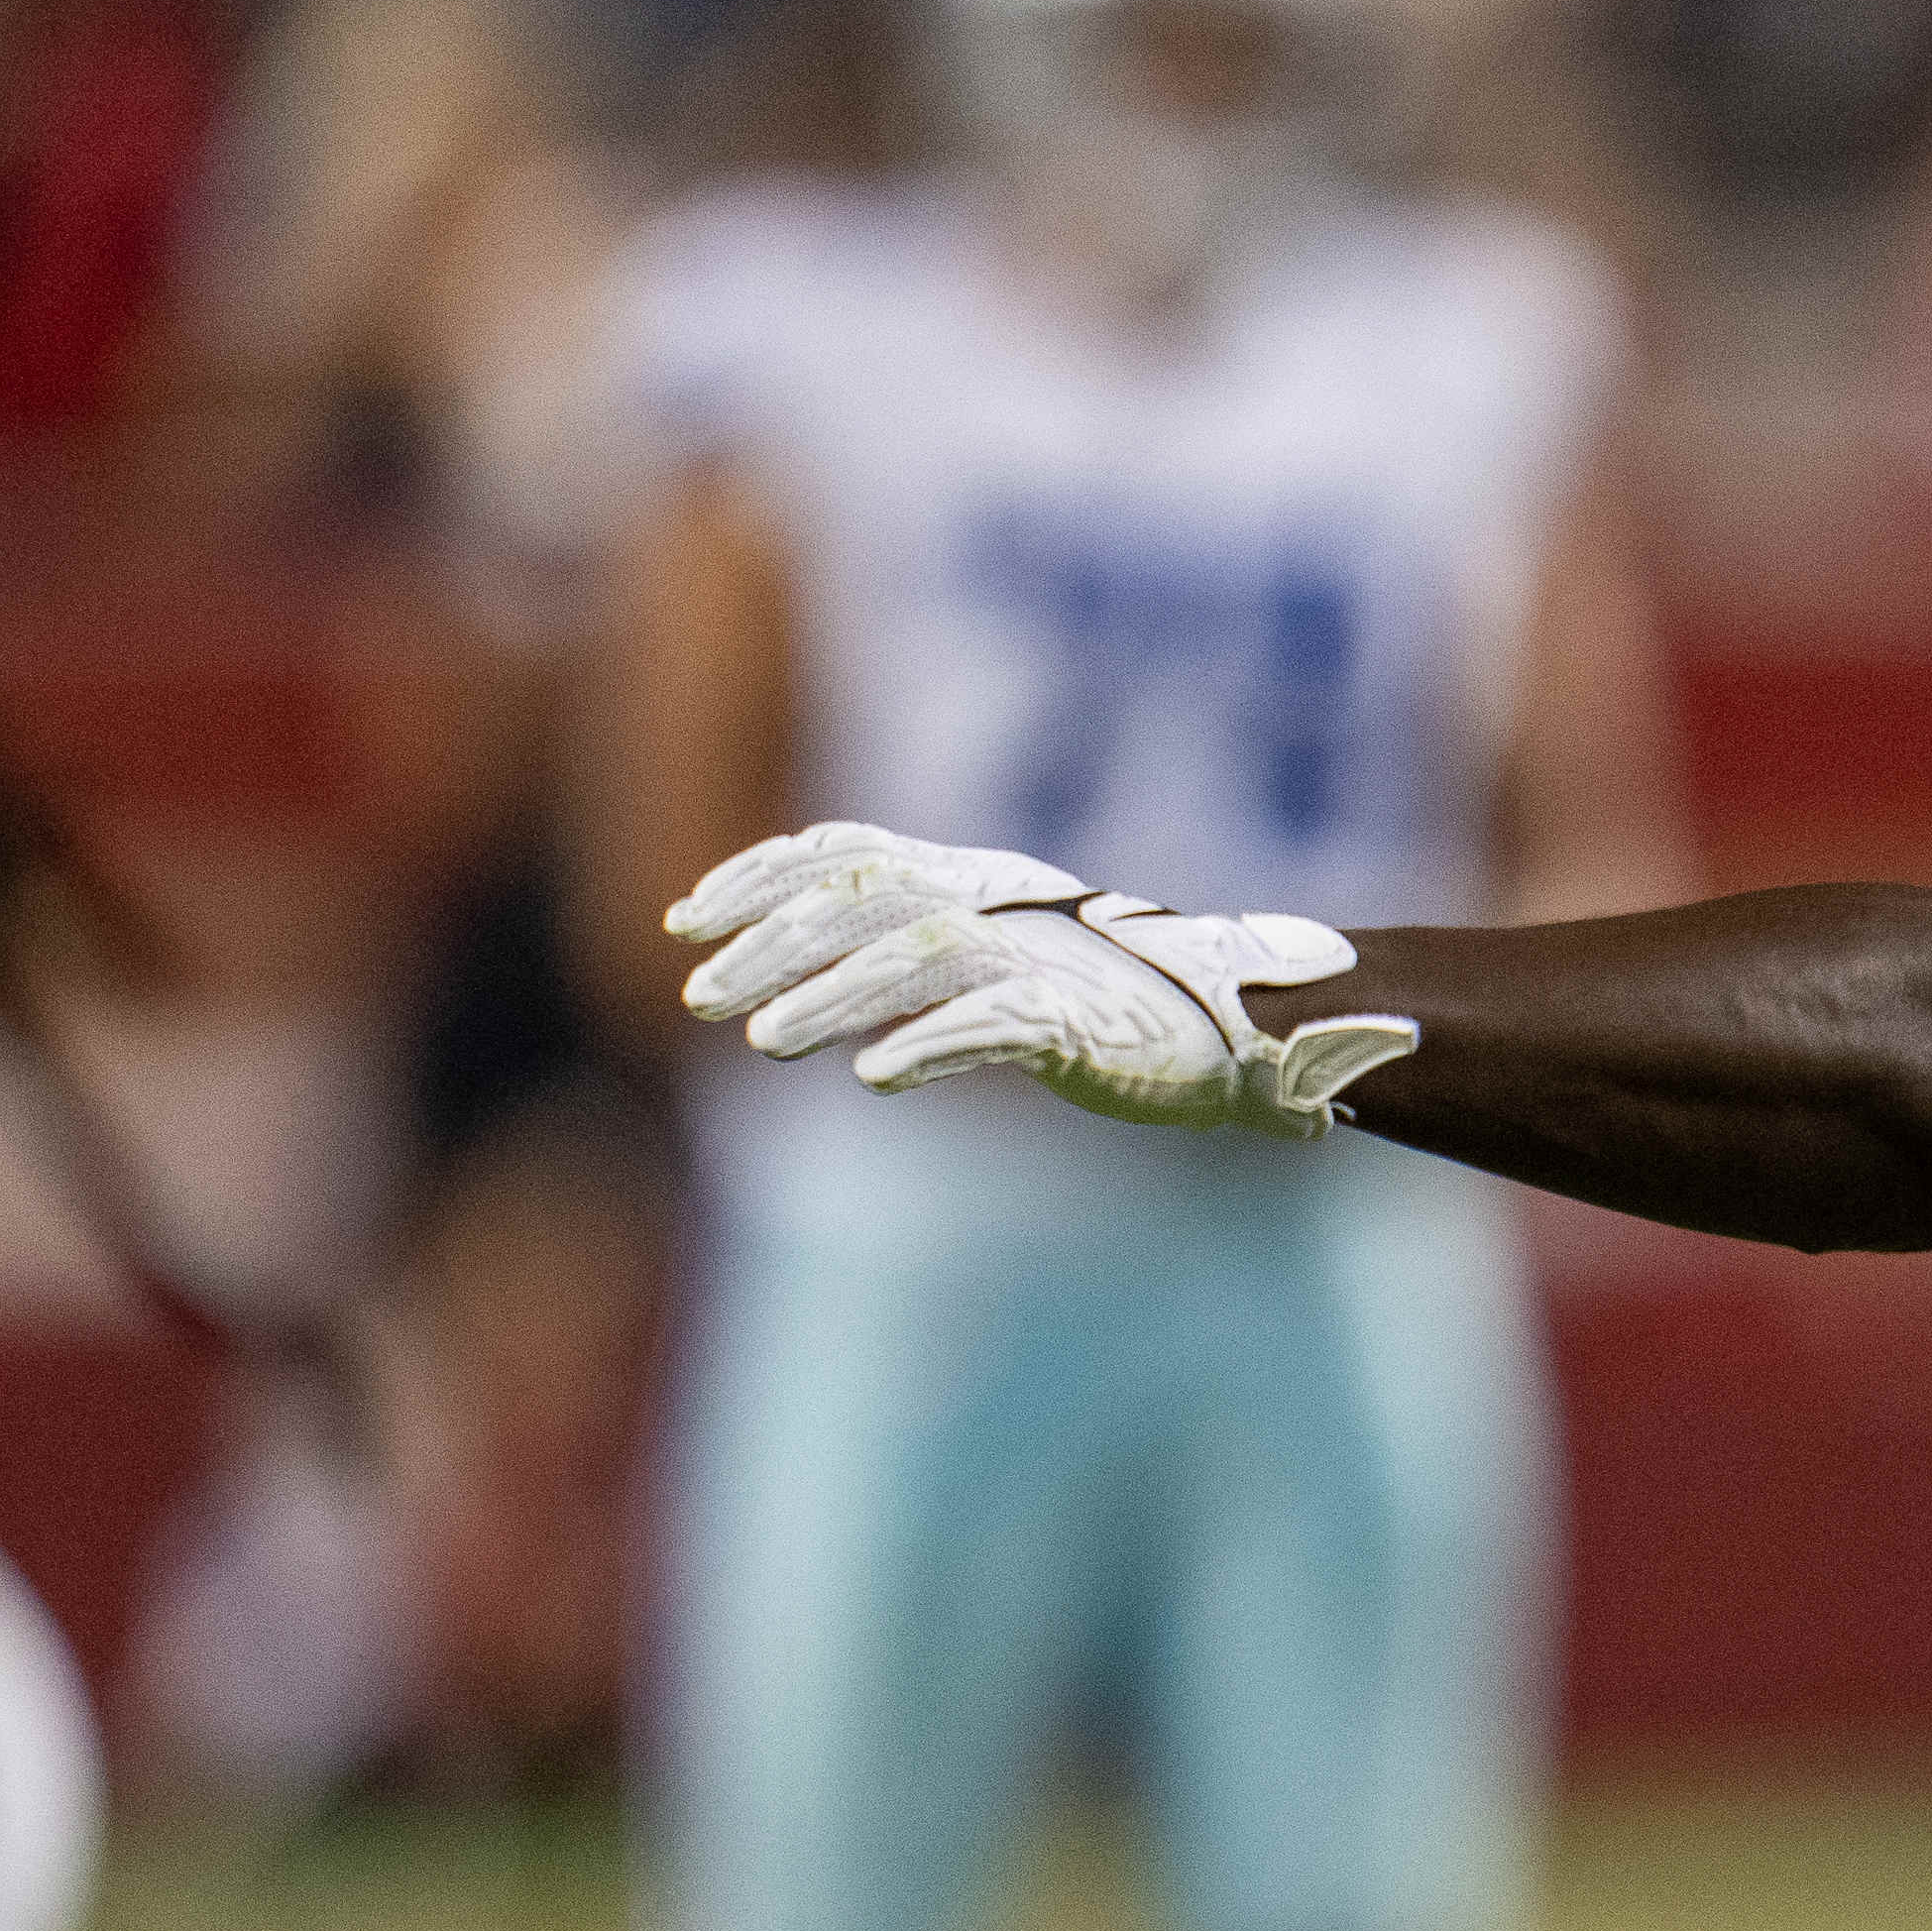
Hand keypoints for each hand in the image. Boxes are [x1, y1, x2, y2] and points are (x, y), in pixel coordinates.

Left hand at [674, 823, 1409, 1142]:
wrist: (1245, 1025)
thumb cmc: (1117, 998)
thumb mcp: (1005, 952)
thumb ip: (919, 949)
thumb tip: (799, 976)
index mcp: (974, 879)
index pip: (845, 853)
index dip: (757, 877)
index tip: (685, 917)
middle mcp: (997, 904)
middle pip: (862, 901)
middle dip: (769, 945)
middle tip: (697, 996)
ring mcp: (1040, 958)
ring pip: (915, 958)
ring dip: (831, 995)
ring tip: (762, 1039)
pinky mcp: (1081, 1019)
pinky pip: (995, 1025)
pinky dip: (932, 1044)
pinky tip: (876, 1077)